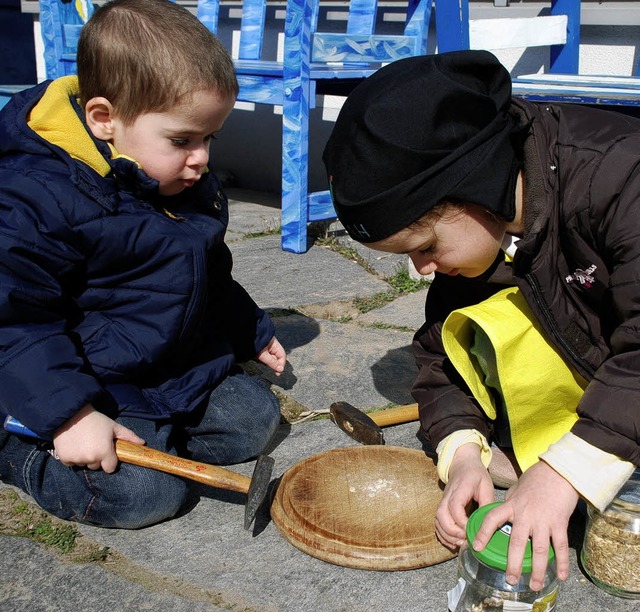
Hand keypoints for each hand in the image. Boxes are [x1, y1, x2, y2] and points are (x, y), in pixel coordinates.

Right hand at [52, 404, 144, 472]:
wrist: (72, 414)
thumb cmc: (96, 420)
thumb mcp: (114, 426)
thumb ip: (129, 436)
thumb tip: (143, 443)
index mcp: (104, 452)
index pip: (110, 468)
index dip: (110, 461)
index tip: (107, 453)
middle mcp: (90, 458)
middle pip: (96, 466)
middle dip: (97, 458)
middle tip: (94, 444)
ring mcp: (76, 459)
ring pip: (84, 464)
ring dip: (84, 457)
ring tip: (84, 443)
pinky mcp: (64, 458)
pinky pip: (71, 463)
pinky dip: (72, 456)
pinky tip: (74, 444)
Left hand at [257, 336, 285, 375]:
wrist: (244, 337)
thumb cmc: (254, 344)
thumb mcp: (263, 355)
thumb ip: (272, 362)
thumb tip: (281, 369)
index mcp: (275, 345)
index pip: (282, 356)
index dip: (281, 365)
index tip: (277, 373)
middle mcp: (272, 346)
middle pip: (275, 358)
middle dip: (270, 362)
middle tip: (263, 362)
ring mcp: (266, 347)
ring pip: (268, 358)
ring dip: (264, 360)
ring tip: (257, 357)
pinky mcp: (260, 349)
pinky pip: (263, 356)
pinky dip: (260, 358)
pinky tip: (255, 356)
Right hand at [435, 443, 494, 548]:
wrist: (462, 464)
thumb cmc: (476, 475)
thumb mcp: (486, 485)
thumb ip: (487, 503)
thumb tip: (488, 524)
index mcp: (460, 488)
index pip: (454, 506)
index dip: (461, 521)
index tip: (471, 531)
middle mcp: (447, 495)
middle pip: (441, 515)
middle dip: (453, 532)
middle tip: (466, 540)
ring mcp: (443, 501)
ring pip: (437, 520)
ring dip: (447, 535)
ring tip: (461, 544)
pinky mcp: (442, 507)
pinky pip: (437, 523)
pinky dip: (443, 535)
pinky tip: (453, 542)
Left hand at [471, 460, 578, 589]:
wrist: (558, 472)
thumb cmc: (536, 479)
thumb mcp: (518, 488)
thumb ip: (511, 502)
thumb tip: (505, 510)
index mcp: (512, 505)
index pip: (492, 518)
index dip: (483, 532)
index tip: (476, 546)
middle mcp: (525, 515)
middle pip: (516, 542)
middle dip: (512, 563)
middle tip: (510, 579)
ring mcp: (543, 520)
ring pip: (539, 550)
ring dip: (536, 570)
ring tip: (533, 585)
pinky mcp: (559, 522)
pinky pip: (560, 546)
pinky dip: (561, 562)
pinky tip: (559, 576)